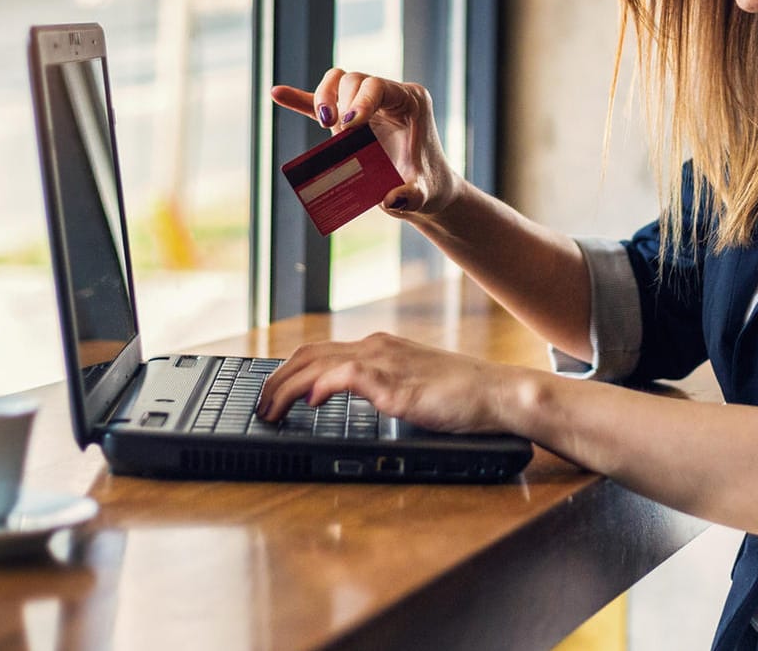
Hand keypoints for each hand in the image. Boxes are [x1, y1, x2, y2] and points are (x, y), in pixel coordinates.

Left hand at [255, 333, 532, 435]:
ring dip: (287, 387)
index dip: (288, 372)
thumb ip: (383, 389)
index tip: (271, 393)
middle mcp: (377, 347)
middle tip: (260, 406)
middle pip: (308, 354)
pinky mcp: (395, 382)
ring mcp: (385, 361)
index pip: (320, 351)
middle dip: (276, 380)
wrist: (497, 394)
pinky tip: (312, 401)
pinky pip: (347, 375)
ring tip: (271, 410)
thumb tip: (354, 400)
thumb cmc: (462, 396)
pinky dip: (322, 385)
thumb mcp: (412, 388)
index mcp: (380, 347)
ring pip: (318, 363)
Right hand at [270, 70, 460, 216]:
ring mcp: (368, 104)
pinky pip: (322, 104)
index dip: (360, 100)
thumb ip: (412, 196)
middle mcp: (390, 95)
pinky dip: (301, 99)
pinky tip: (277, 94)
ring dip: (323, 97)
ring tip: (324, 122)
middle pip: (355, 80)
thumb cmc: (428, 186)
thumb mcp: (423, 194)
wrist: (425, 188)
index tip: (349, 126)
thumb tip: (391, 200)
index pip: (379, 86)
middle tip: (337, 135)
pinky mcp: (350, 119)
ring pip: (338, 81)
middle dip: (340, 101)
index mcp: (411, 101)